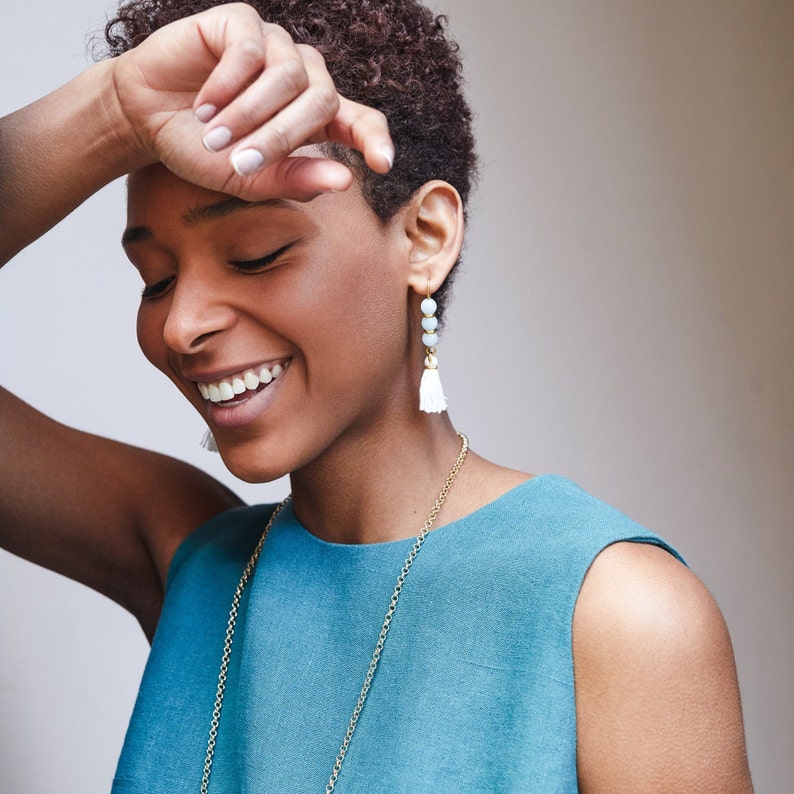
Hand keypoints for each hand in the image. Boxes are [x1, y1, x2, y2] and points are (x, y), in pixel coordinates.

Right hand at [111, 3, 392, 198]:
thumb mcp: (249, 177)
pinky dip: (227, 83)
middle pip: (322, 100)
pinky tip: (204, 105)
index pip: (361, 121)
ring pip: (289, 75)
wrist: (147, 119)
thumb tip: (345, 179)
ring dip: (249, 113)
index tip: (383, 164)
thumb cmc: (203, 150)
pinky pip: (251, 48)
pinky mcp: (242, 22)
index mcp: (315, 117)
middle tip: (240, 163)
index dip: (375, 139)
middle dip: (281, 138)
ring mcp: (275, 46)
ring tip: (213, 136)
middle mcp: (303, 77)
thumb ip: (294, 180)